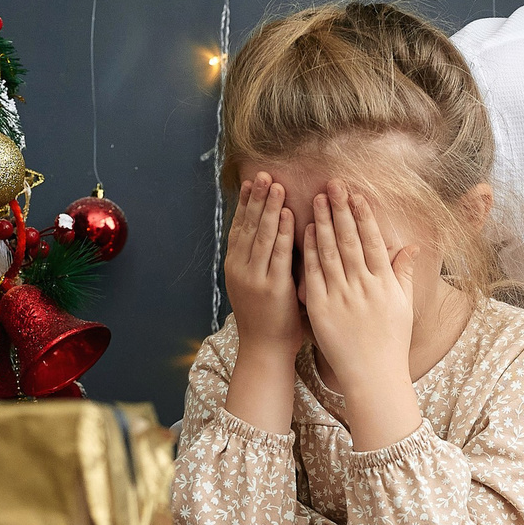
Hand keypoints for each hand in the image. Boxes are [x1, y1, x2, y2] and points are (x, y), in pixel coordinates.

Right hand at [222, 176, 300, 351]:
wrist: (265, 350)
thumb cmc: (267, 318)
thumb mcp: (255, 284)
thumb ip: (259, 260)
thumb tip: (270, 233)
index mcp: (235, 267)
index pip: (239, 228)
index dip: (244, 203)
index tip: (250, 181)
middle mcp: (240, 269)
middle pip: (248, 226)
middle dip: (256, 198)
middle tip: (263, 174)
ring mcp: (255, 278)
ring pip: (261, 236)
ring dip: (269, 208)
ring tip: (275, 185)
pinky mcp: (273, 288)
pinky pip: (279, 254)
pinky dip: (283, 232)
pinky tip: (288, 213)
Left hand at [302, 183, 424, 449]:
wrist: (373, 374)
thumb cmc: (390, 341)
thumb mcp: (403, 305)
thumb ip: (403, 273)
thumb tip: (411, 247)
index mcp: (385, 283)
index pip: (372, 241)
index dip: (364, 215)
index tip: (356, 194)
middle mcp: (364, 285)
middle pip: (350, 239)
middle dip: (341, 209)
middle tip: (332, 184)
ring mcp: (342, 295)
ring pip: (331, 251)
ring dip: (324, 221)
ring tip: (317, 198)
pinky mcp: (323, 307)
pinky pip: (315, 272)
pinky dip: (311, 249)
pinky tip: (306, 230)